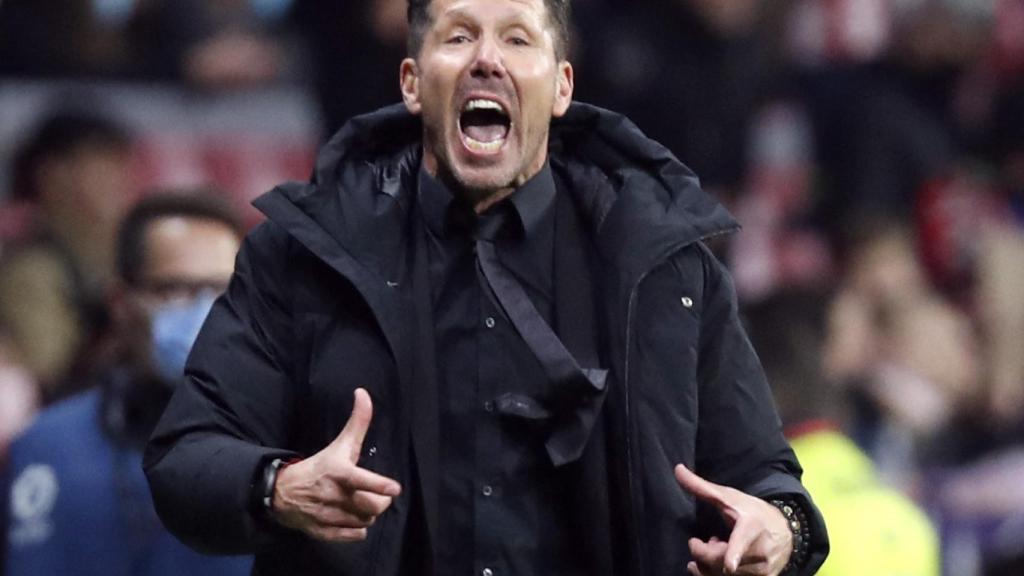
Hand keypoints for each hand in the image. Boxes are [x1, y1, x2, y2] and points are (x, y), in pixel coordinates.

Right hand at [271, 388, 401, 541]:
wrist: (281, 492)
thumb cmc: (319, 465)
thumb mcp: (339, 444)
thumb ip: (357, 422)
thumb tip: (363, 392)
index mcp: (338, 472)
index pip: (361, 480)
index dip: (379, 485)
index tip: (395, 488)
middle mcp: (333, 495)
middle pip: (371, 506)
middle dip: (381, 501)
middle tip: (379, 495)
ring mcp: (327, 516)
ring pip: (364, 521)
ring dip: (368, 514)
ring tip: (362, 504)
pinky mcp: (323, 532)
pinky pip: (352, 536)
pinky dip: (357, 530)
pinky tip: (353, 518)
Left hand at [674, 464, 791, 575]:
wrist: (787, 532)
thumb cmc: (753, 512)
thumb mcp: (730, 497)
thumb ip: (701, 487)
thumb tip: (677, 469)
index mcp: (751, 527)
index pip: (741, 541)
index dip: (733, 553)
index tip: (729, 564)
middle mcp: (760, 552)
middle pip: (720, 563)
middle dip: (703, 553)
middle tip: (705, 541)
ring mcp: (763, 570)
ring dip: (709, 565)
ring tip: (715, 548)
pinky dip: (718, 575)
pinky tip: (722, 564)